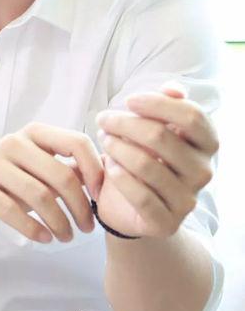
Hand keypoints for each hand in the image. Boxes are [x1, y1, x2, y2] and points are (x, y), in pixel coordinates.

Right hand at [0, 121, 103, 243]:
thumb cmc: (10, 184)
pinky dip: (34, 229)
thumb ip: (70, 169)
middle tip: (87, 229)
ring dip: (59, 222)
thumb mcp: (41, 172)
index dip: (95, 170)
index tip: (101, 198)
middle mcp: (13, 142)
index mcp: (34, 133)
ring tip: (66, 238)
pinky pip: (12, 211)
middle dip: (80, 206)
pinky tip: (45, 239)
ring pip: (39, 195)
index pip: (76, 141)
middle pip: (60, 174)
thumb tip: (112, 173)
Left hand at [93, 81, 219, 238]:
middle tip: (104, 120)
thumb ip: (166, 107)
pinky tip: (108, 165)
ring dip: (116, 147)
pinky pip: (139, 195)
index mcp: (206, 145)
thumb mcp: (156, 129)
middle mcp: (203, 172)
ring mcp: (187, 200)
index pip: (191, 116)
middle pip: (161, 137)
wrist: (133, 208)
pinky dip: (118, 176)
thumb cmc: (145, 157)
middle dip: (125, 123)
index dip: (157, 104)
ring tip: (104, 140)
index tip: (128, 100)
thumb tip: (173, 88)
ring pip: (145, 165)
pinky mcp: (166, 223)